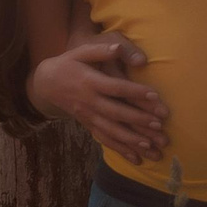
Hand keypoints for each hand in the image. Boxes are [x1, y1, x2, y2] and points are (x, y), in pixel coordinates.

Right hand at [27, 37, 166, 163]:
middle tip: (160, 127)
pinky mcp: (88, 125)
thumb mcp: (81, 51)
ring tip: (153, 147)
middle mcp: (89, 102)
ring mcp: (88, 116)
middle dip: (139, 121)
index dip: (135, 91)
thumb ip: (101, 50)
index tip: (155, 96)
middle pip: (116, 113)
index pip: (116, 87)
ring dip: (133, 141)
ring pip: (112, 131)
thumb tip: (119, 47)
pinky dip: (121, 150)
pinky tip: (137, 159)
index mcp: (90, 82)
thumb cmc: (70, 63)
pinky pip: (105, 140)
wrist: (46, 83)